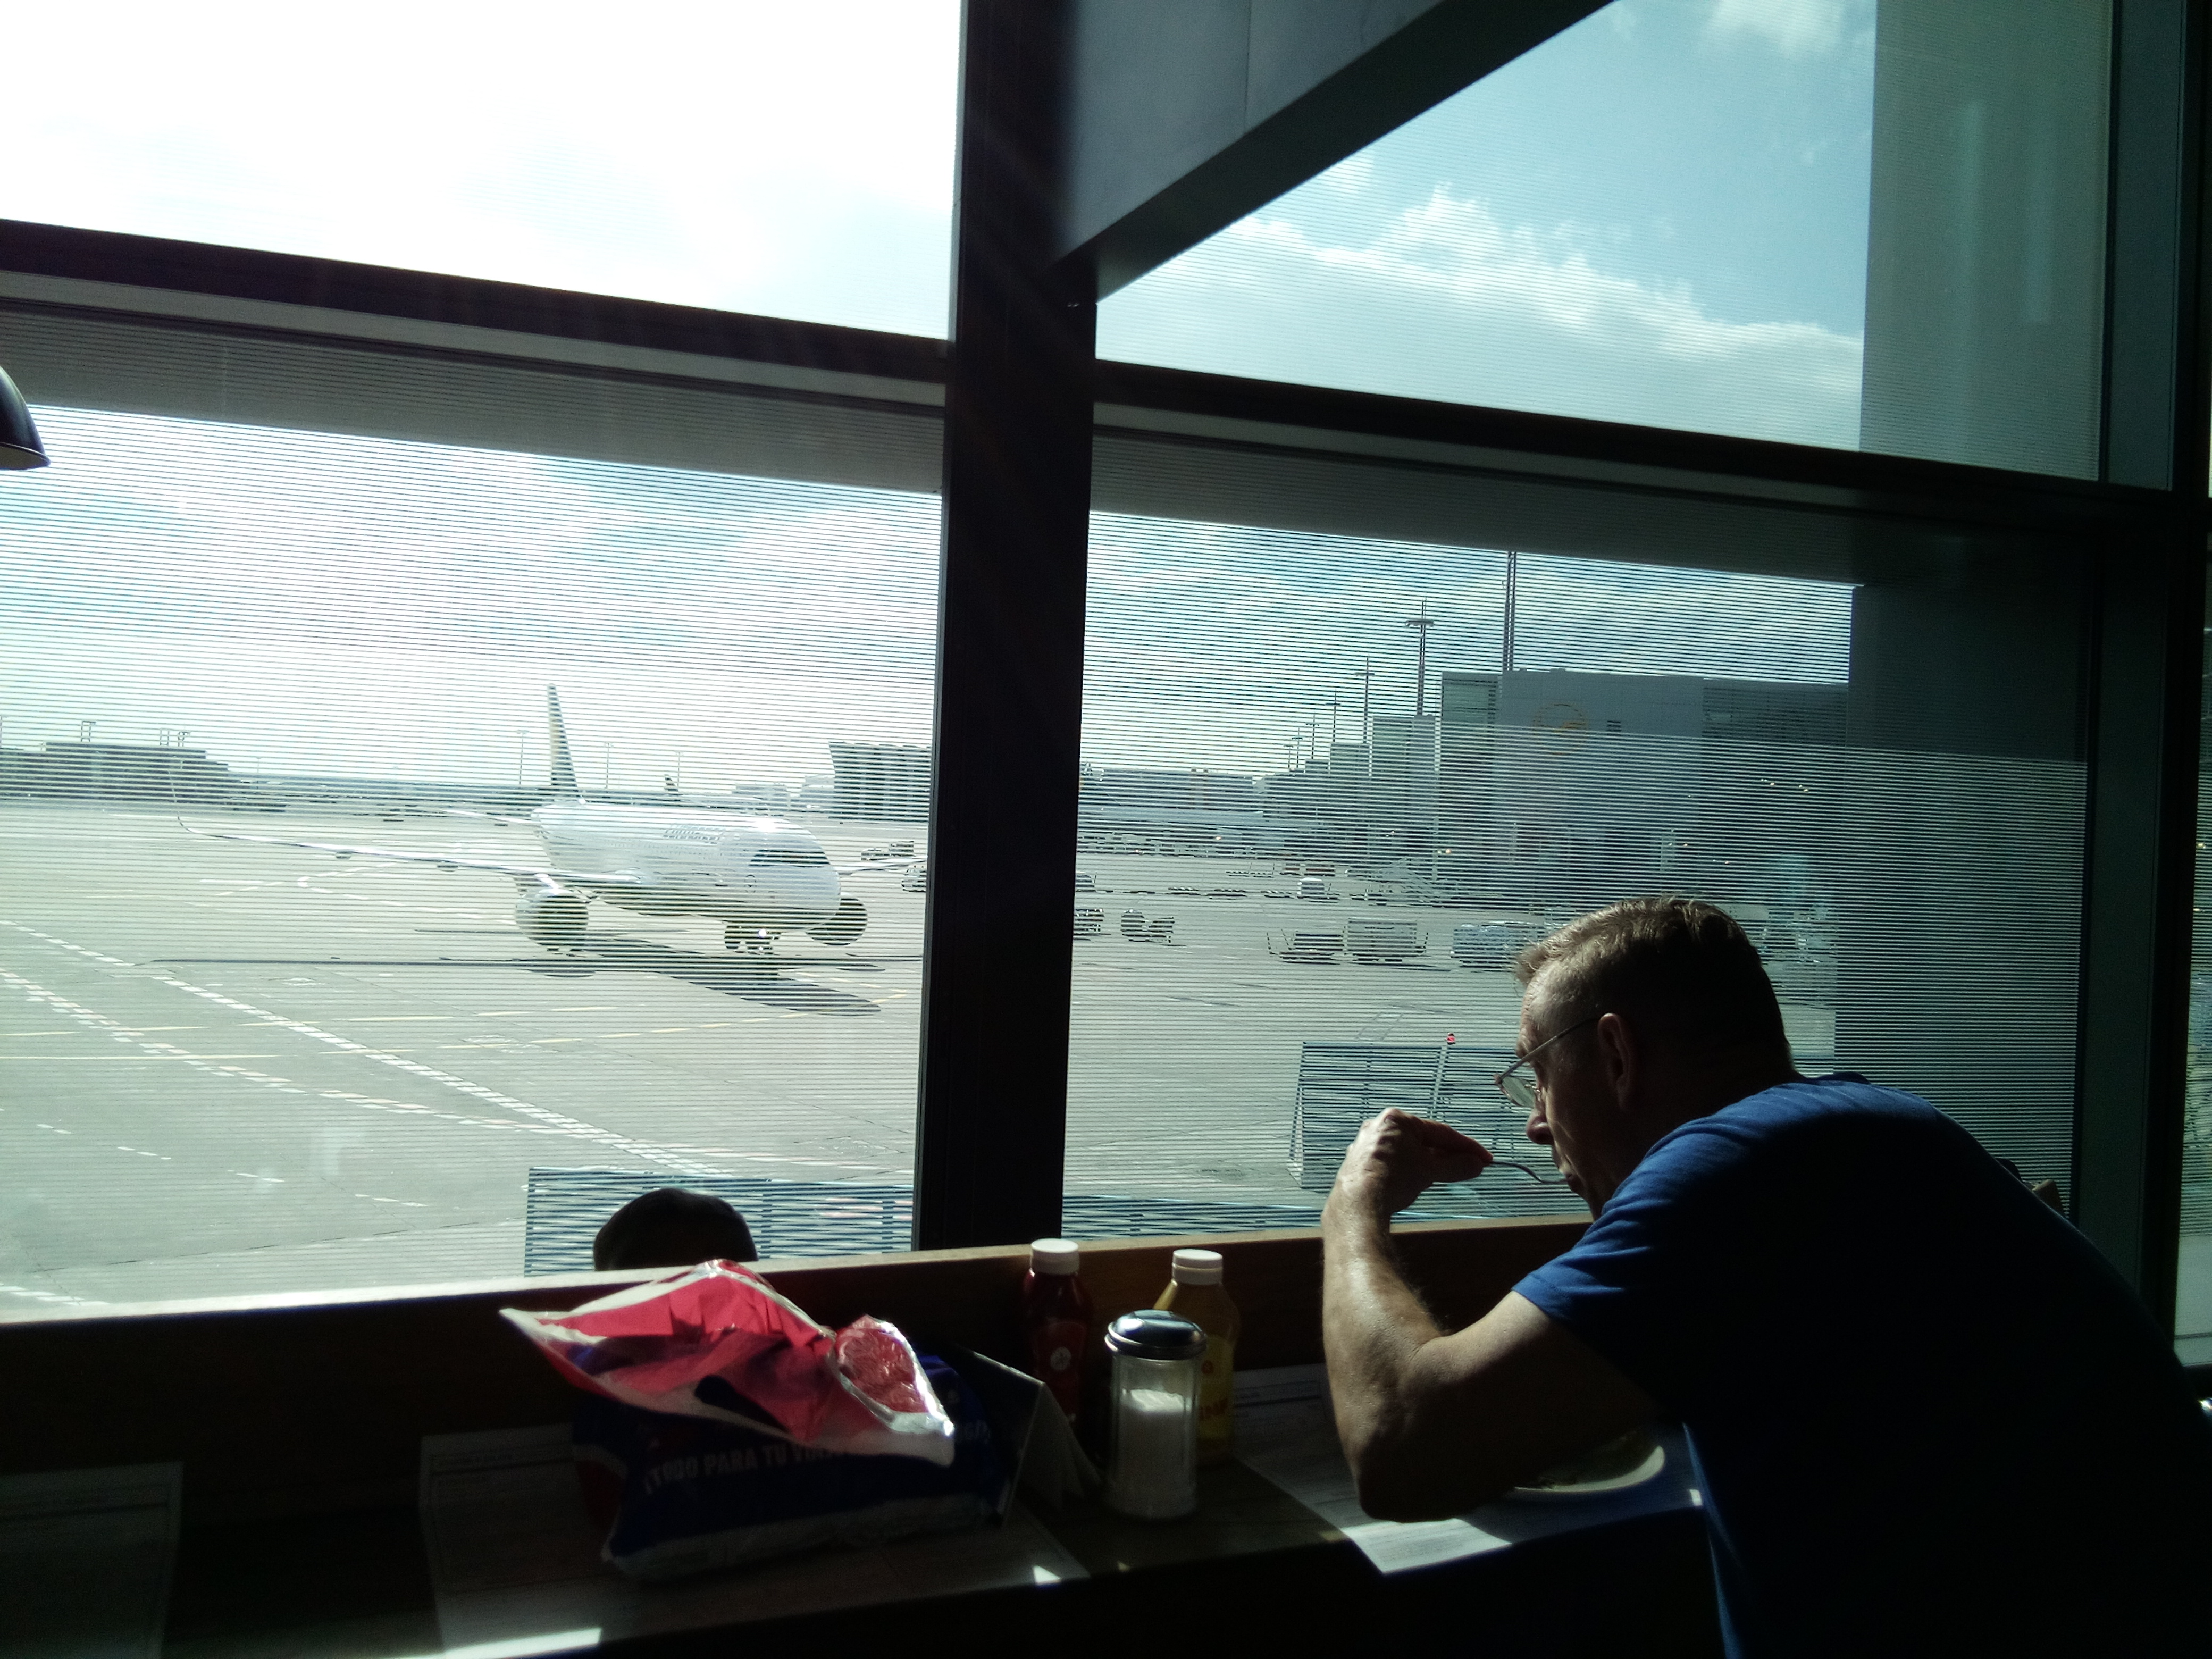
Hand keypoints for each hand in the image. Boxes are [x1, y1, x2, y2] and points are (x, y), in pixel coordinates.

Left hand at [1328, 1109, 1493, 1221]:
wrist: (1358, 1203)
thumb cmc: (1394, 1179)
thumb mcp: (1430, 1171)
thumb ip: (1455, 1166)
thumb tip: (1477, 1165)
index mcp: (1397, 1119)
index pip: (1440, 1132)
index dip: (1466, 1147)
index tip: (1484, 1158)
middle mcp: (1378, 1126)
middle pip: (1422, 1140)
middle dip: (1446, 1155)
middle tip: (1469, 1167)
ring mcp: (1366, 1144)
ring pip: (1407, 1151)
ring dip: (1427, 1163)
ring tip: (1443, 1177)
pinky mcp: (1360, 1162)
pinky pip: (1392, 1162)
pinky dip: (1408, 1169)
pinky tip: (1415, 1182)